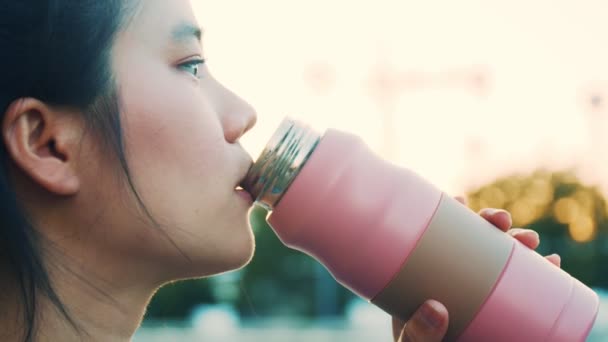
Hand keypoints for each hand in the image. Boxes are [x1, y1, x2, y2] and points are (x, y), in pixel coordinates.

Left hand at [391, 197, 560, 341]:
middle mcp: (457, 277)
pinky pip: (524, 285)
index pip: (439, 237)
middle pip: (474, 240)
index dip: (450, 213)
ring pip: (503, 257)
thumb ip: (417, 333)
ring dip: (520, 241)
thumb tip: (435, 309)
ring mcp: (481, 290)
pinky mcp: (502, 308)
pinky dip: (541, 271)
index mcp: (429, 275)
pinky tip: (552, 263)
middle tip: (501, 220)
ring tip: (530, 241)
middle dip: (492, 222)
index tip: (459, 200)